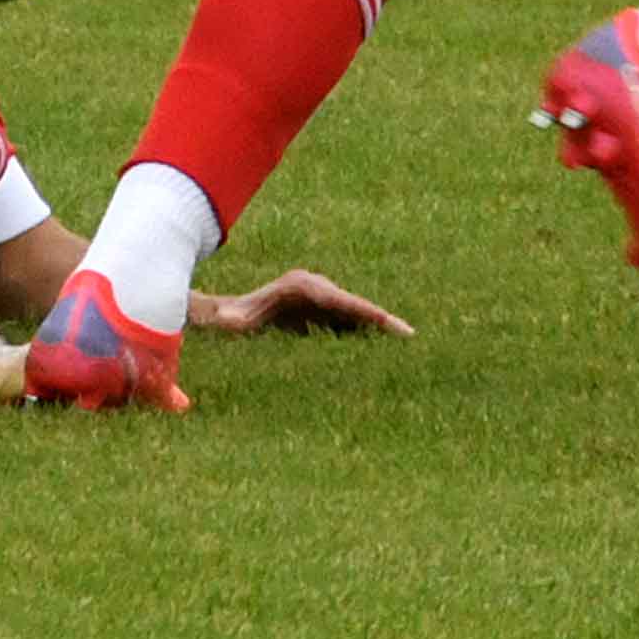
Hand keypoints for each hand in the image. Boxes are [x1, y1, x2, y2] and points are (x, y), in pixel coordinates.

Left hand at [182, 265, 408, 340]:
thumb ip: (235, 322)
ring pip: (353, 315)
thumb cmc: (231, 322)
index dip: (371, 316)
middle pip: (356, 307)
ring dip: (375, 330)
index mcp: (303, 287)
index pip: (346, 303)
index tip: (396, 328)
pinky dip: (362, 334)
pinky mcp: (318, 308)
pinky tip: (380, 352)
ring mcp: (318, 296)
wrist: (224, 315)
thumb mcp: (235, 323)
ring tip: (406, 347)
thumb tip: (234, 323)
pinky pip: (345, 322)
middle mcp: (315, 286)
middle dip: (383, 323)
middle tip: (413, 339)